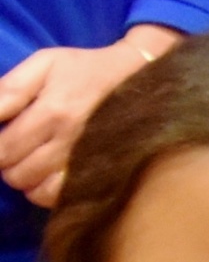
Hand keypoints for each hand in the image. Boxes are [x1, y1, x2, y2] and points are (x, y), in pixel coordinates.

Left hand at [0, 26, 174, 203]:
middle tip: (13, 146)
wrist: (142, 78)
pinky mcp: (102, 174)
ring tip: (29, 160)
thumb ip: (10, 88)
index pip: (2, 149)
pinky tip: (45, 175)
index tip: (1, 136)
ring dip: (25, 178)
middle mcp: (70, 144)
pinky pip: (62, 198)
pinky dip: (45, 192)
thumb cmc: (87, 69)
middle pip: (17, 173)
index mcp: (52, 113)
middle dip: (6, 163)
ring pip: (36, 190)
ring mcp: (87, 163)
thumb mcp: (45, 63)